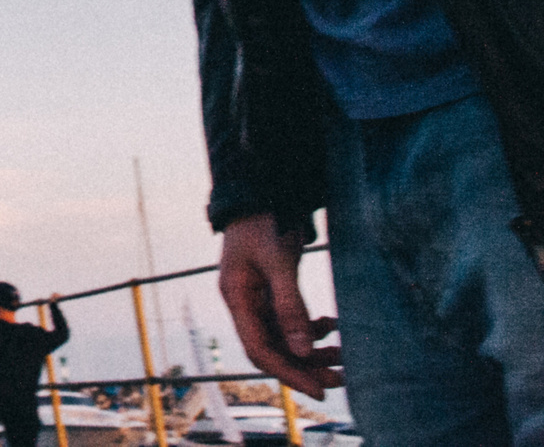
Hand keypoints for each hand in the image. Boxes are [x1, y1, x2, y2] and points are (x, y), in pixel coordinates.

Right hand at [218, 214, 340, 396]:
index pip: (260, 349)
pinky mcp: (272, 293)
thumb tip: (304, 351)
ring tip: (345, 357)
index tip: (319, 389)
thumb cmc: (265, 222)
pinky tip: (332, 326)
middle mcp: (245, 304)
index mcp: (237, 297)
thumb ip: (290, 305)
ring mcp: (257, 299)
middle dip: (305, 367)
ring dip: (313, 352)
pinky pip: (290, 324)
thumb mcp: (279, 261)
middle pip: (273, 350)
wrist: (261, 192)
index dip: (289, 373)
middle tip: (341, 380)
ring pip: (284, 339)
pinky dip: (312, 330)